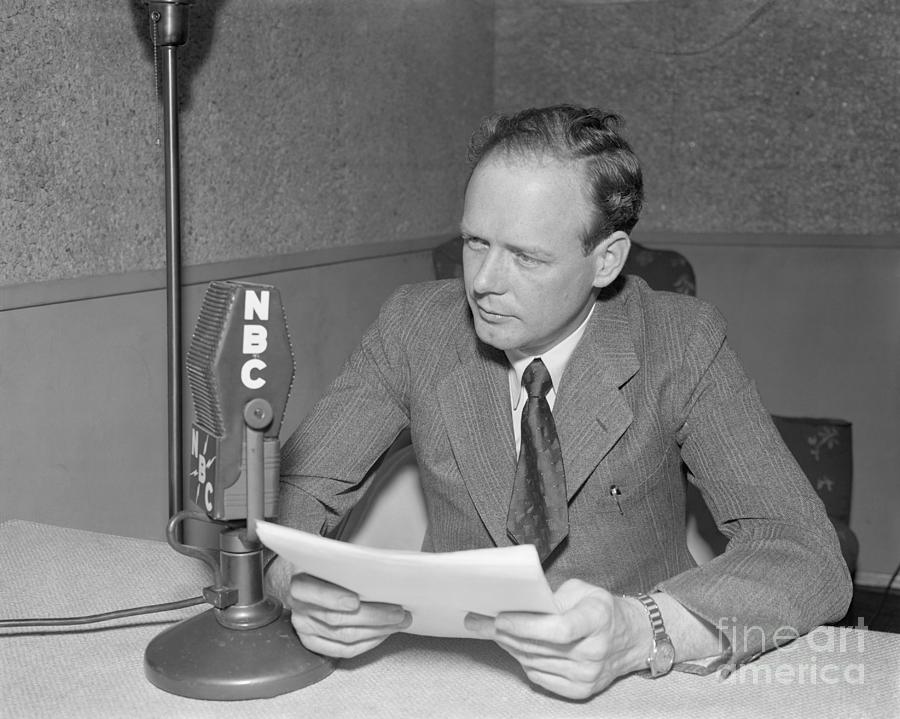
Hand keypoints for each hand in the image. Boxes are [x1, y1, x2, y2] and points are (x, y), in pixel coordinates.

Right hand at [288, 573, 411, 658]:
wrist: (308, 580)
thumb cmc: (328, 567)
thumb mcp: (332, 559)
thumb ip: (348, 564)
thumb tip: (381, 570)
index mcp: (300, 583)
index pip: (312, 591)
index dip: (334, 598)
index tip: (356, 601)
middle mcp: (300, 608)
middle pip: (336, 618)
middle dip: (372, 616)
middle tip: (398, 612)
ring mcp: (305, 629)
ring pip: (344, 637)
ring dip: (377, 631)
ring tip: (399, 622)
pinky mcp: (314, 643)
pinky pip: (343, 651)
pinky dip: (368, 643)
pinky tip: (383, 633)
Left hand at [465, 578, 647, 699]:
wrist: (631, 639)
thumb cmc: (602, 609)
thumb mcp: (583, 590)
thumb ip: (553, 597)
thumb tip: (517, 605)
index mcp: (597, 619)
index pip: (558, 628)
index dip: (526, 625)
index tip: (500, 617)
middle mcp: (594, 651)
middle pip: (539, 646)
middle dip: (503, 633)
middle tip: (476, 621)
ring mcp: (587, 675)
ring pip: (534, 661)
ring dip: (507, 646)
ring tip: (488, 631)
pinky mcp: (580, 691)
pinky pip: (539, 676)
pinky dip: (521, 660)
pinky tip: (511, 646)